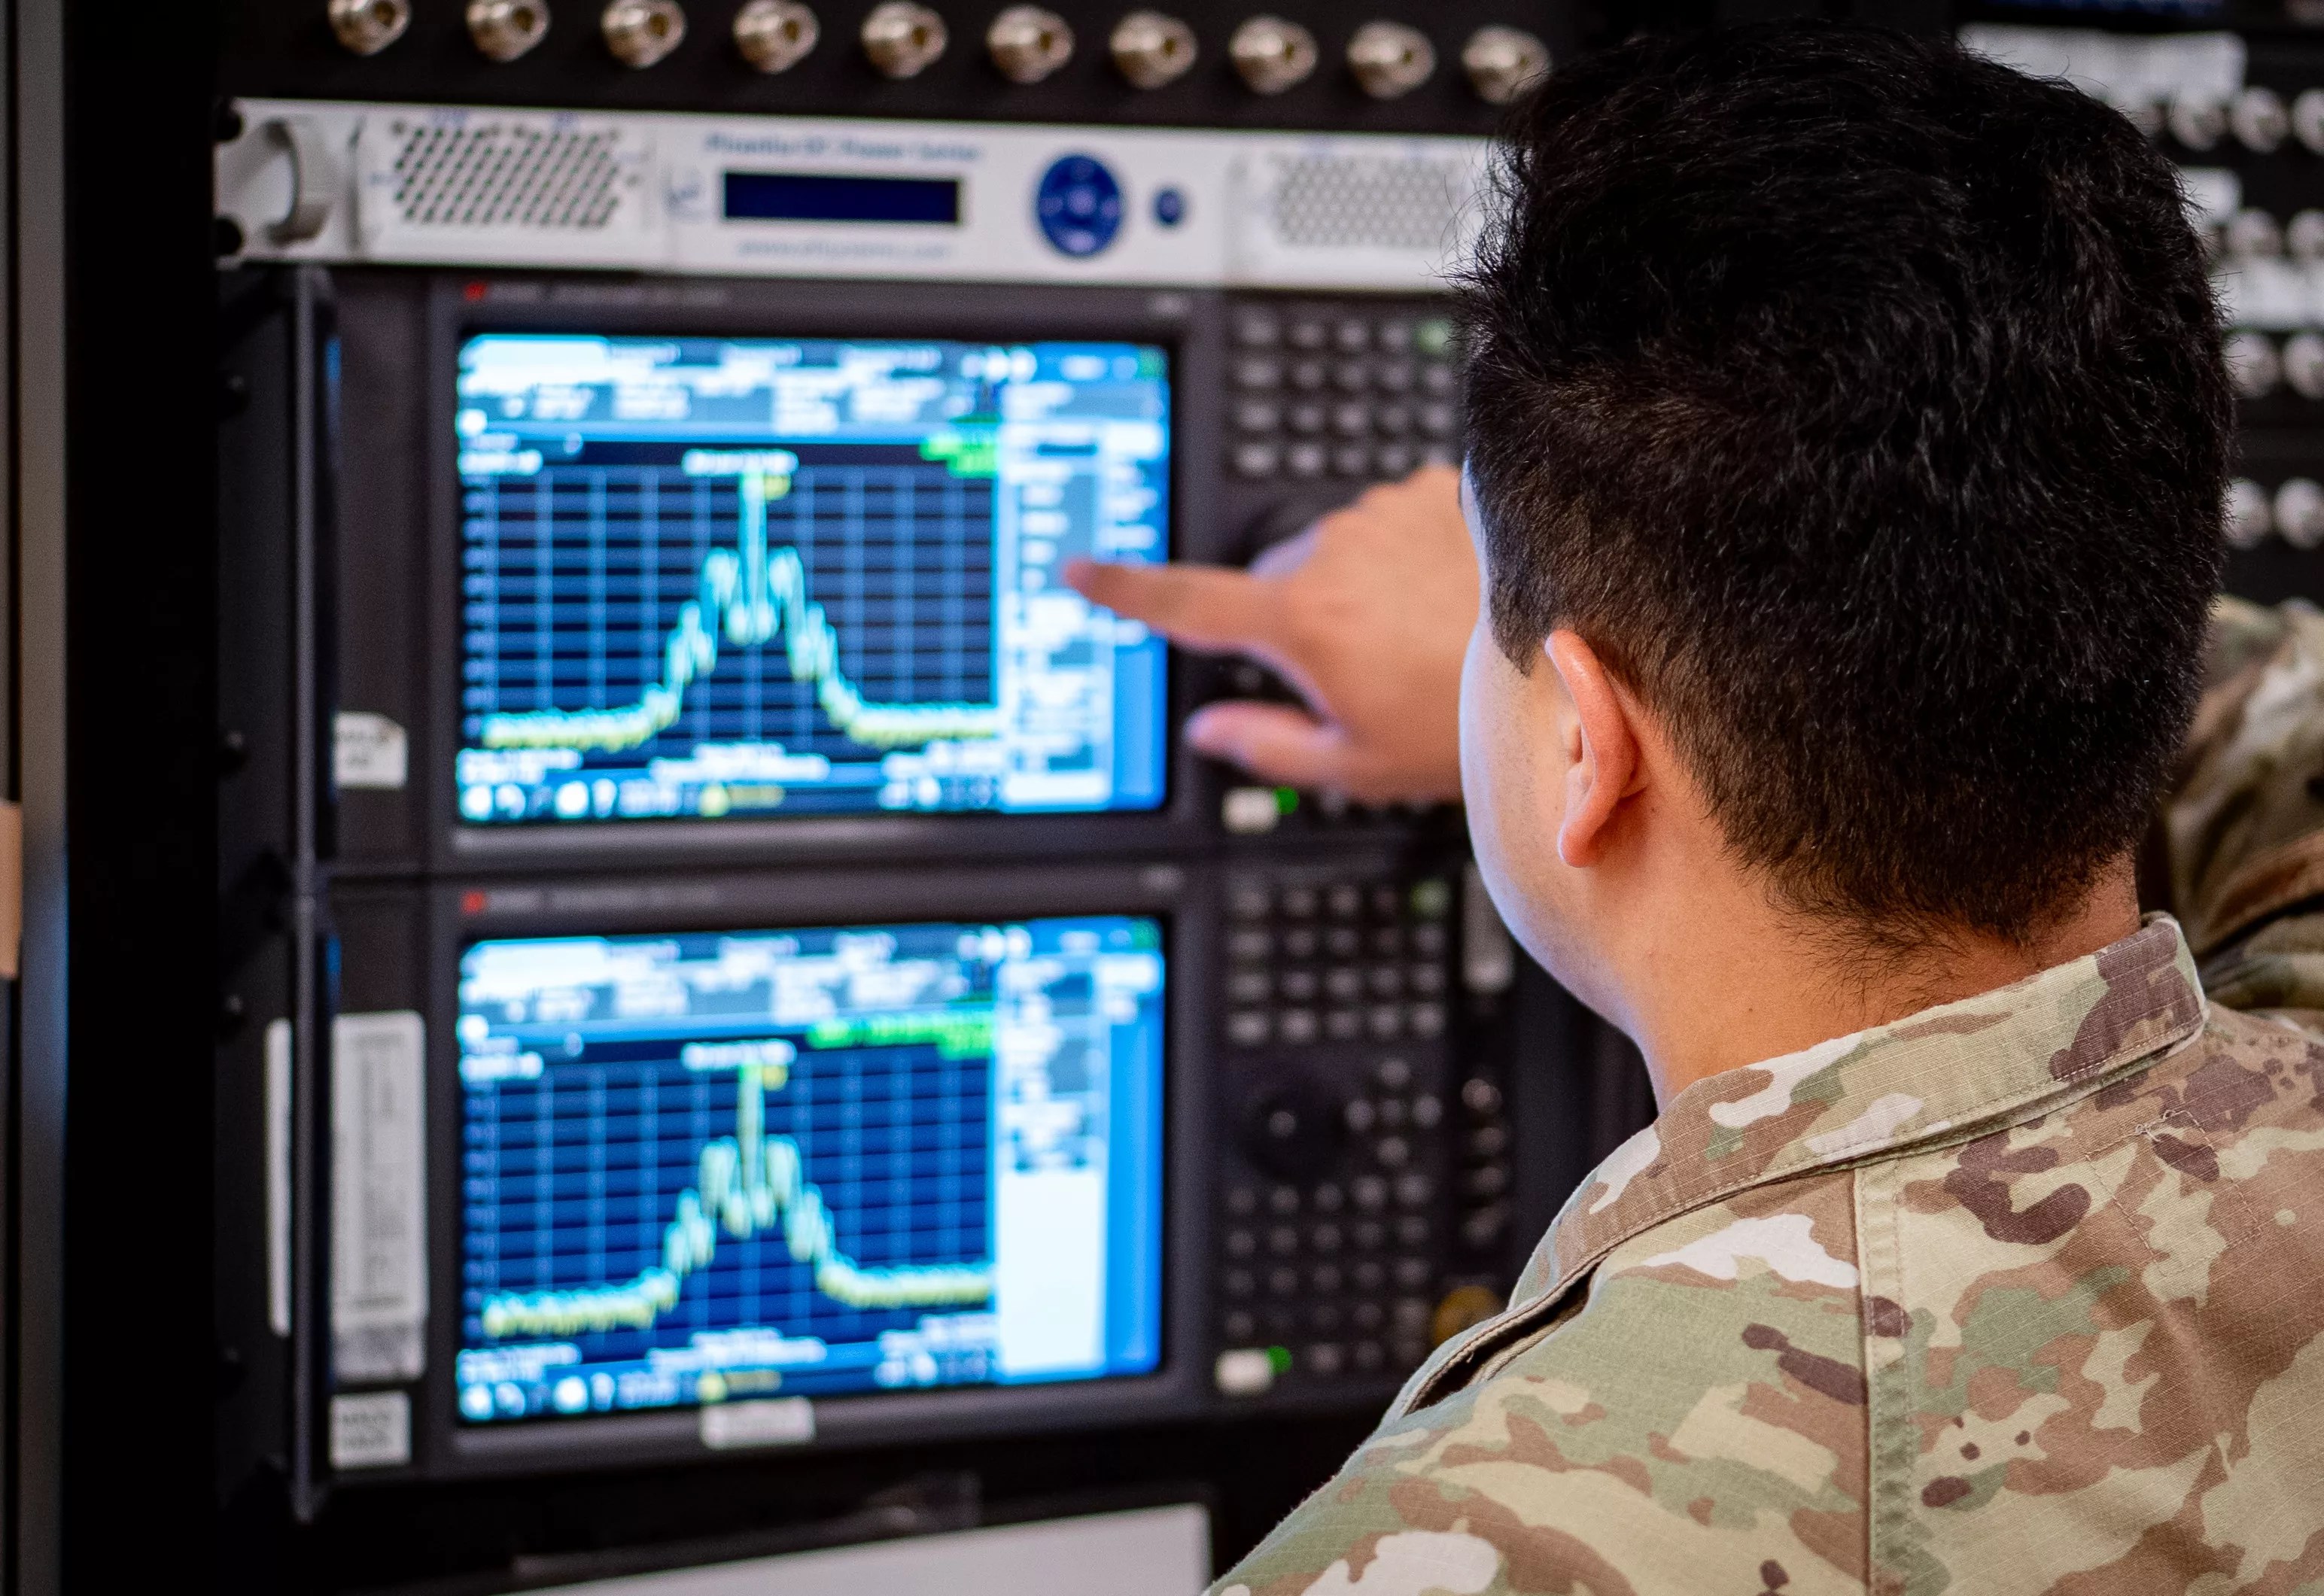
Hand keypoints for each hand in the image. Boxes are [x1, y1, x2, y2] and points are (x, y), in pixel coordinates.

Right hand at [1065, 464, 1475, 802]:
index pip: (1184, 603)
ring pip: (1337, 550)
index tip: (1077, 570)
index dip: (1122, 590)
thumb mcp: (1356, 764)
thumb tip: (1209, 732)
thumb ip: (1265, 745)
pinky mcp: (1434, 489)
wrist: (1578, 663)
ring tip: (1421, 636)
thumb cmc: (1472, 721)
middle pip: (1273, 581)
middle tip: (1361, 673)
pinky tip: (1448, 595)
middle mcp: (1333, 552)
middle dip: (1295, 620)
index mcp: (1300, 622)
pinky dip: (1406, 554)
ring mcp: (1384, 513)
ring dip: (1358, 586)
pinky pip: (1392, 520)